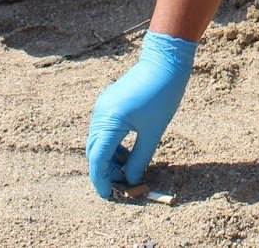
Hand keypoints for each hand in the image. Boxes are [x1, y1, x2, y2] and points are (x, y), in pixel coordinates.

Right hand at [86, 32, 196, 195]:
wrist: (164, 62)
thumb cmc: (162, 95)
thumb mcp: (153, 132)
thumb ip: (139, 159)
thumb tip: (131, 181)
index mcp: (110, 121)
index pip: (98, 159)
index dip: (101, 180)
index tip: (108, 196)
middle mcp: (100, 114)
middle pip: (94, 151)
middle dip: (104, 171)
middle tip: (121, 186)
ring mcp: (102, 107)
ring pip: (98, 141)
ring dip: (108, 158)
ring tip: (126, 171)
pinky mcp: (108, 103)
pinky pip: (103, 130)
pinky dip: (111, 145)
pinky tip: (126, 153)